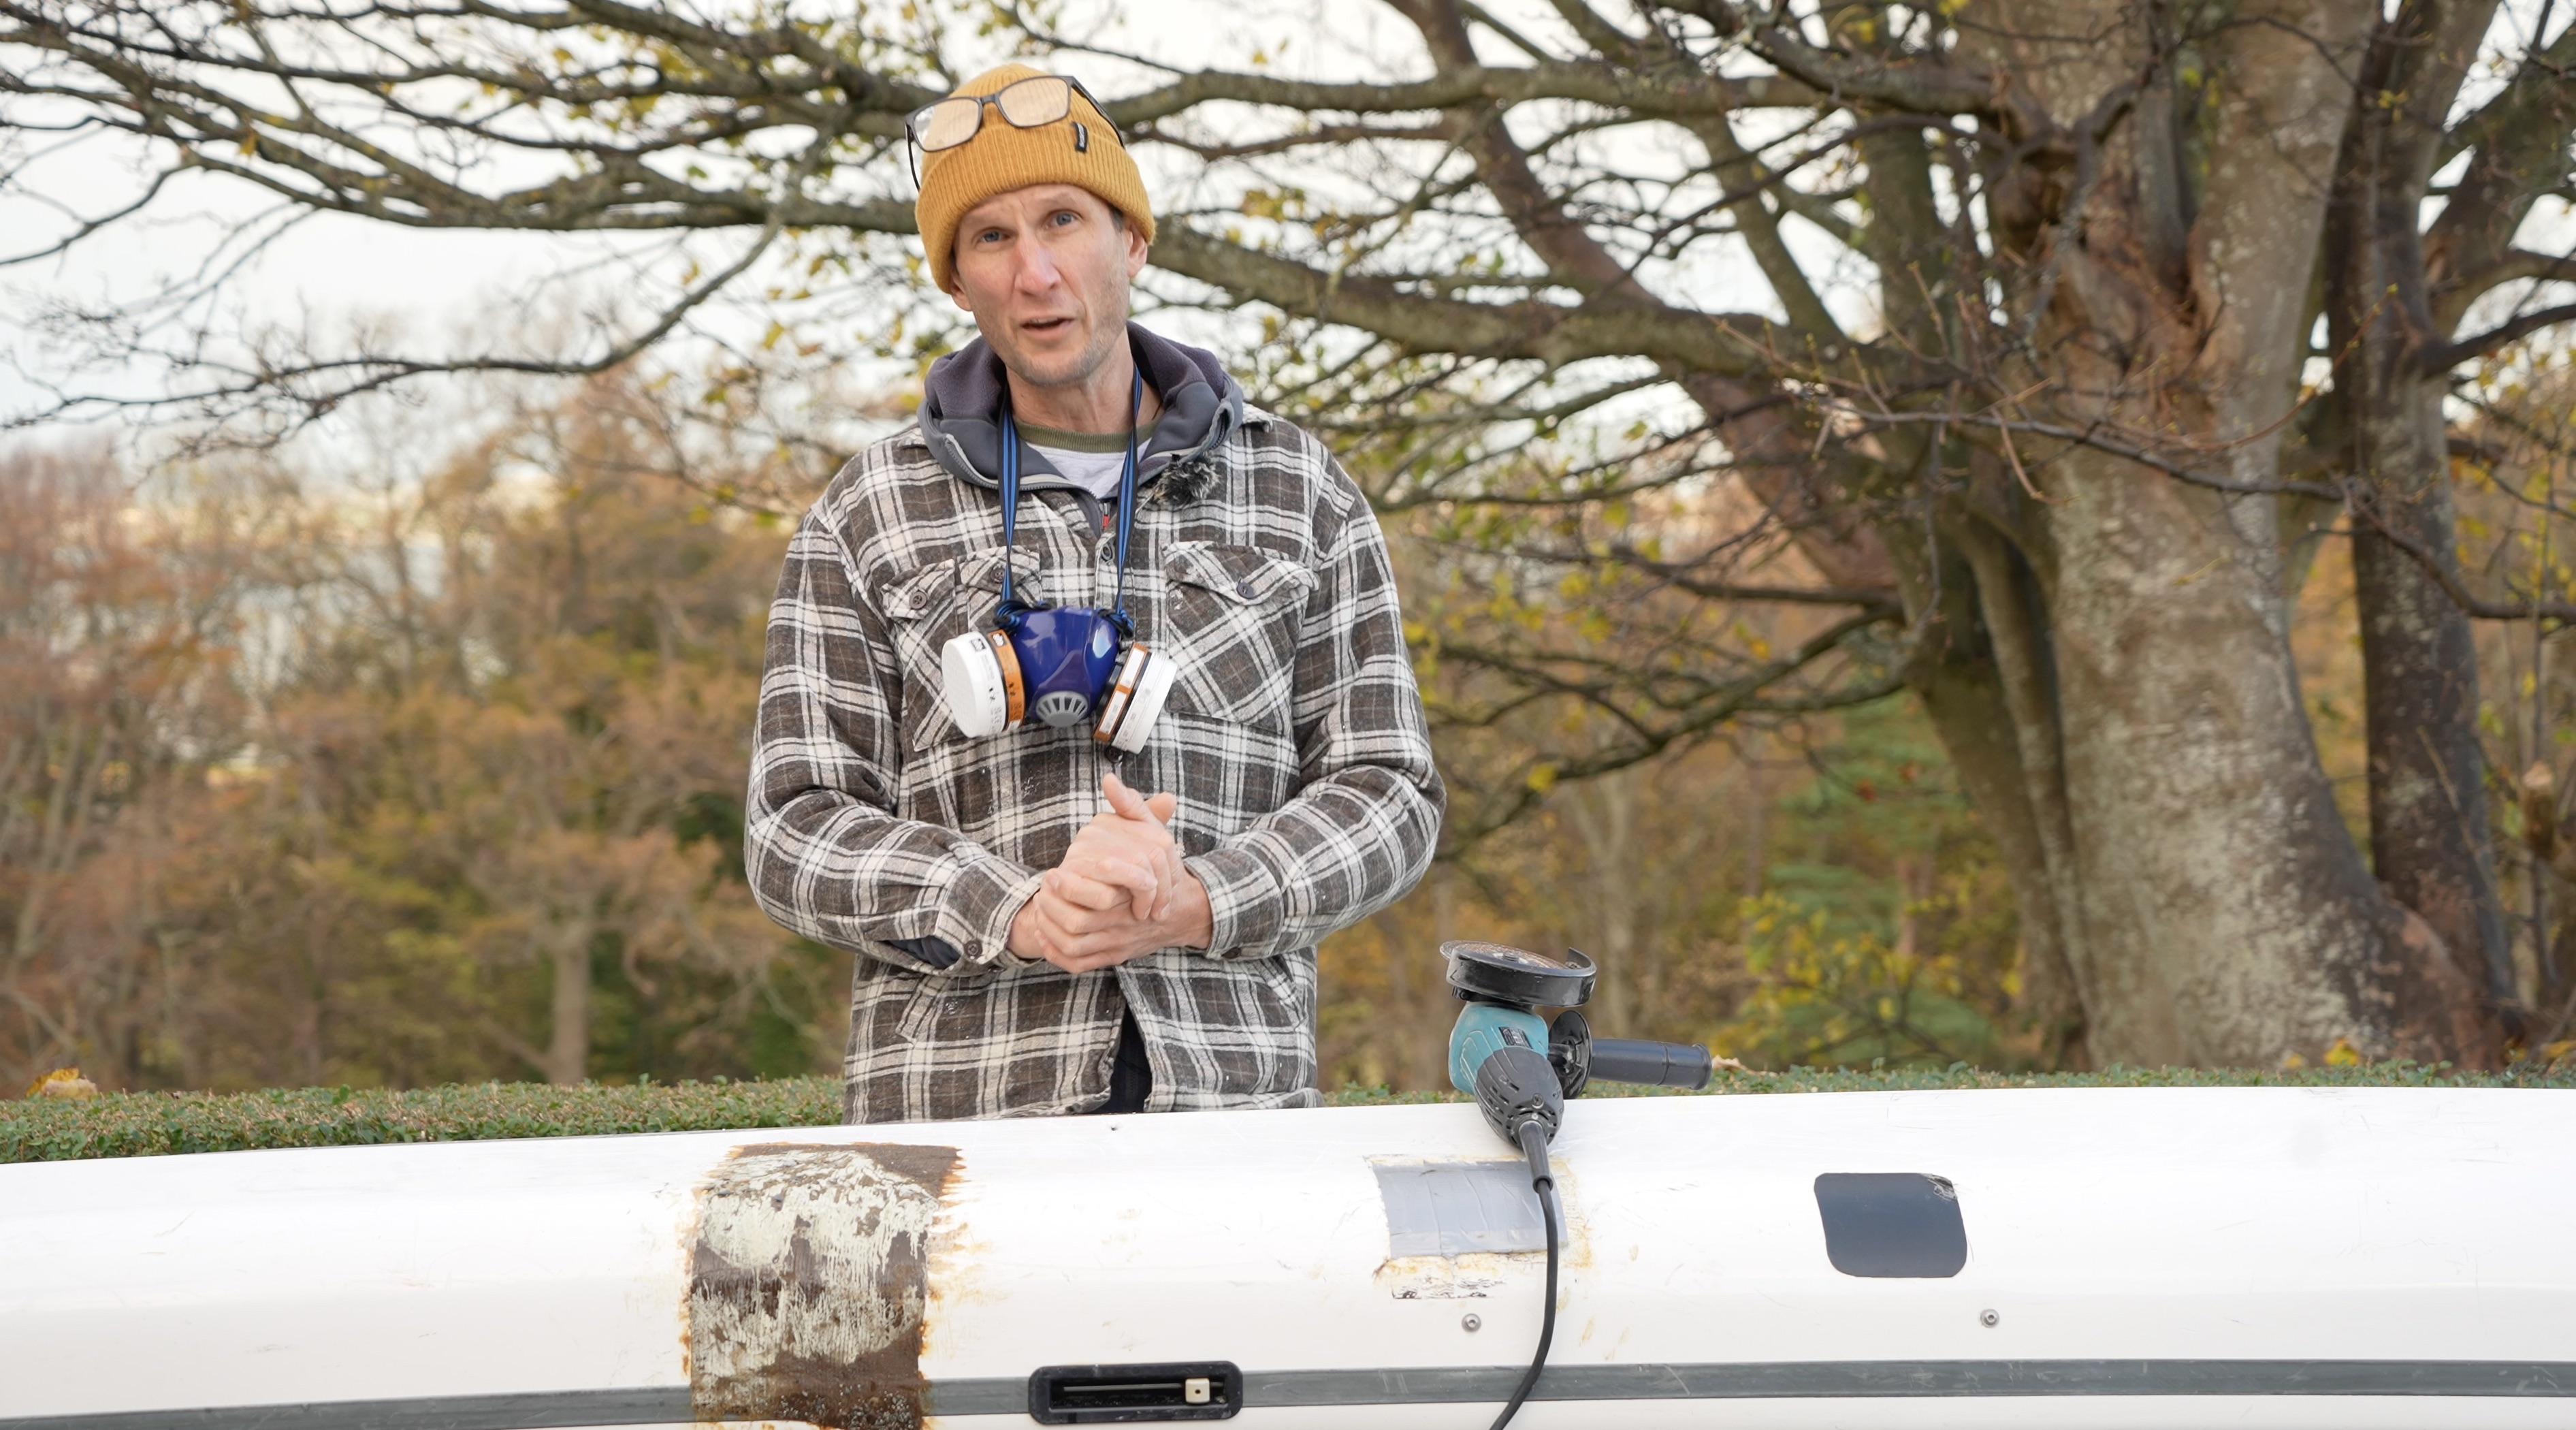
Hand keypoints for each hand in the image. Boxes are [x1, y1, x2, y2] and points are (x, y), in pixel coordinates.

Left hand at [1006, 774, 1213, 971]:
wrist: (1183, 911)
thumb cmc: (1164, 868)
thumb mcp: (1153, 833)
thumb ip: (1131, 807)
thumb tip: (1110, 779)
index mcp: (1135, 892)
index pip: (1100, 898)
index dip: (1070, 887)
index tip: (1052, 873)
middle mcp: (1126, 921)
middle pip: (1079, 924)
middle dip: (1052, 909)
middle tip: (1039, 890)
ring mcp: (1119, 941)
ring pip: (1075, 946)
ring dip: (1051, 930)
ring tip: (1037, 909)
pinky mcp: (1111, 956)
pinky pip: (1078, 963)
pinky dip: (1057, 954)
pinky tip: (1044, 936)